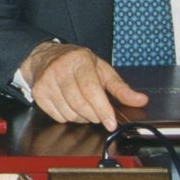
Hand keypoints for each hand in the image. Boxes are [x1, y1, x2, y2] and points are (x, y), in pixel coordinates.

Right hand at [22, 41, 146, 130]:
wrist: (45, 56)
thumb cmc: (77, 64)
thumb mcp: (102, 70)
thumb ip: (121, 88)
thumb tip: (141, 100)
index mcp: (79, 60)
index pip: (91, 89)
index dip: (102, 109)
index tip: (111, 123)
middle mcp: (60, 69)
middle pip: (80, 104)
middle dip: (94, 115)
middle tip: (99, 113)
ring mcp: (47, 81)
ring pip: (70, 113)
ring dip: (82, 117)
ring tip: (84, 107)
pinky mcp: (38, 92)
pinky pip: (58, 117)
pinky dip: (68, 117)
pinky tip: (70, 106)